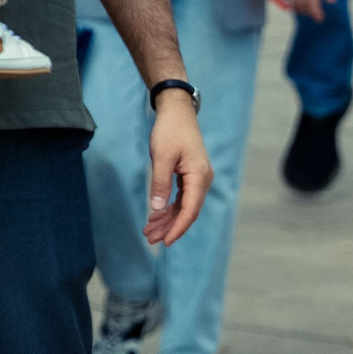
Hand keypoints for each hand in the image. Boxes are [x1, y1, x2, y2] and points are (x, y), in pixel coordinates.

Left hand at [143, 90, 210, 246]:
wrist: (177, 112)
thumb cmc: (170, 131)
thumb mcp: (161, 157)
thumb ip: (160, 183)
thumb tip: (157, 208)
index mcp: (199, 175)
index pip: (191, 209)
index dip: (178, 227)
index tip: (166, 241)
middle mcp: (202, 179)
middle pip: (188, 211)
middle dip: (169, 227)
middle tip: (150, 239)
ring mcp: (197, 178)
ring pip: (184, 206)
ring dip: (167, 219)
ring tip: (149, 231)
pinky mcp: (190, 176)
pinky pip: (182, 198)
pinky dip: (169, 208)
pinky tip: (155, 216)